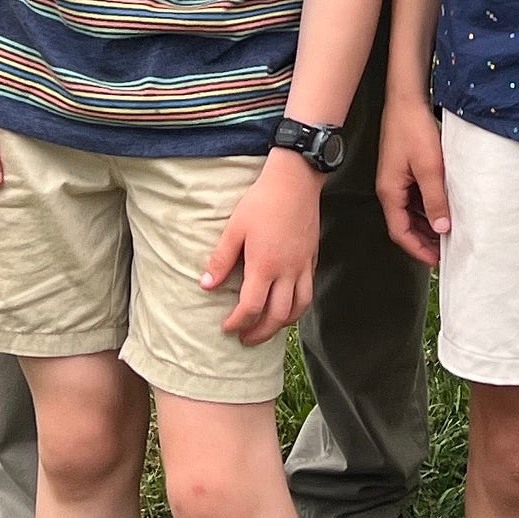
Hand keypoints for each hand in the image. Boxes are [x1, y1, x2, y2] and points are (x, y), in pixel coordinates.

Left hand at [201, 151, 322, 344]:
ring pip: (299, 308)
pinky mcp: (312, 257)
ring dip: (282, 324)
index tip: (227, 327)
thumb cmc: (262, 201)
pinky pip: (308, 291)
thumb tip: (206, 286)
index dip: (237, 323)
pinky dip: (298, 305)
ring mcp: (303, 265)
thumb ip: (221, 259)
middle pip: (277, 316)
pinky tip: (287, 302)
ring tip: (268, 327)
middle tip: (245, 338)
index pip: (251, 308)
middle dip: (259, 333)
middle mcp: (288, 271)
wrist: (296, 179)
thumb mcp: (235, 227)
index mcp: (265, 265)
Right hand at [377, 94, 449, 265]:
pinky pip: (415, 197)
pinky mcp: (405, 169)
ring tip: (449, 232)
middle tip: (447, 250)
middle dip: (424, 240)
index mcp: (389, 191)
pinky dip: (428, 207)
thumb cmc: (413, 129)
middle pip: (404, 224)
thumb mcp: (429, 167)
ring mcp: (396, 179)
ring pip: (411, 212)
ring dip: (427, 224)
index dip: (418, 249)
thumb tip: (442, 228)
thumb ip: (435, 199)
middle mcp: (390, 188)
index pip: (399, 232)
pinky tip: (444, 208)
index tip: (436, 260)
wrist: (407, 99)